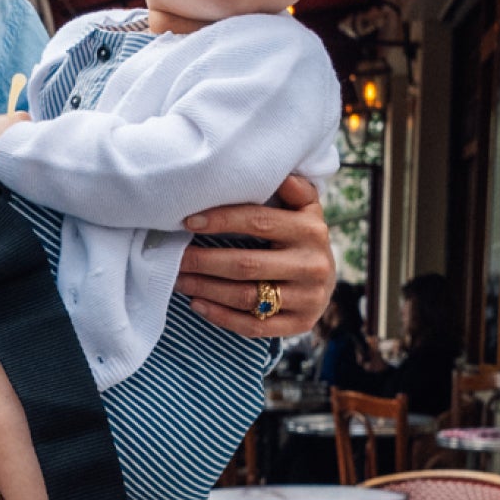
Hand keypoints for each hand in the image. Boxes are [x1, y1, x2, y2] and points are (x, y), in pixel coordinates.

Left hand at [174, 175, 332, 337]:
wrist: (325, 279)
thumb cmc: (301, 236)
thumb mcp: (304, 209)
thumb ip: (294, 190)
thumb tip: (280, 173)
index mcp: (312, 231)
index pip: (259, 222)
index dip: (221, 220)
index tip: (188, 221)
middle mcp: (313, 265)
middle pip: (247, 264)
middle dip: (204, 261)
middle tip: (174, 257)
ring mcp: (308, 299)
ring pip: (246, 297)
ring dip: (206, 289)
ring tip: (178, 280)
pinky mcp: (300, 324)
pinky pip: (254, 326)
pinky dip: (221, 316)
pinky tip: (197, 304)